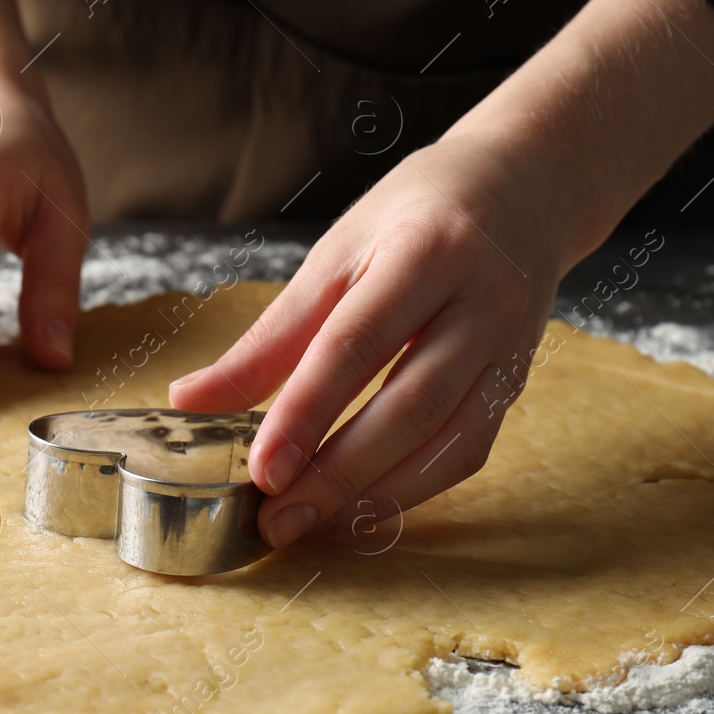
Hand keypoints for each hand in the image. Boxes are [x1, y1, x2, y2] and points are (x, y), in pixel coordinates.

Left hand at [171, 0, 713, 547]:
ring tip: (311, 526)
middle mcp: (483, 300)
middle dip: (339, 474)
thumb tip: (189, 400)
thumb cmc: (416, 213)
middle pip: (410, 406)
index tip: (261, 470)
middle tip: (277, 520)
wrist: (524, 188)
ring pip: (449, 441)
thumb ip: (271, 335)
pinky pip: (469, 450)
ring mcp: (511, 346)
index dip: (306, 413)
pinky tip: (361, 508)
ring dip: (377, 496)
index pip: (357, 344)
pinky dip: (413, 488)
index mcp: (427, 251)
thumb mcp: (337, 252)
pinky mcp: (518, 381)